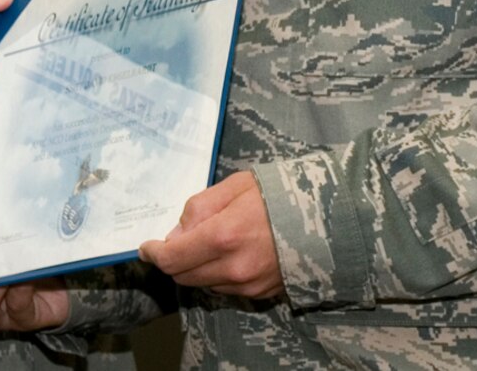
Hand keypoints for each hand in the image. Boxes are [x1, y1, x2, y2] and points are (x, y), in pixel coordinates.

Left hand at [138, 171, 283, 298]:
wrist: (329, 216)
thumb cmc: (281, 193)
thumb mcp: (236, 185)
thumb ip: (199, 207)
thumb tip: (176, 234)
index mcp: (224, 235)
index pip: (172, 258)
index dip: (154, 253)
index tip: (147, 247)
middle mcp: (233, 267)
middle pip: (183, 276)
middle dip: (173, 260)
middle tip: (178, 240)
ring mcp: (248, 284)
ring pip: (202, 284)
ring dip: (195, 267)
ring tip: (209, 242)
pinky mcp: (260, 292)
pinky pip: (225, 288)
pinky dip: (217, 274)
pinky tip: (230, 254)